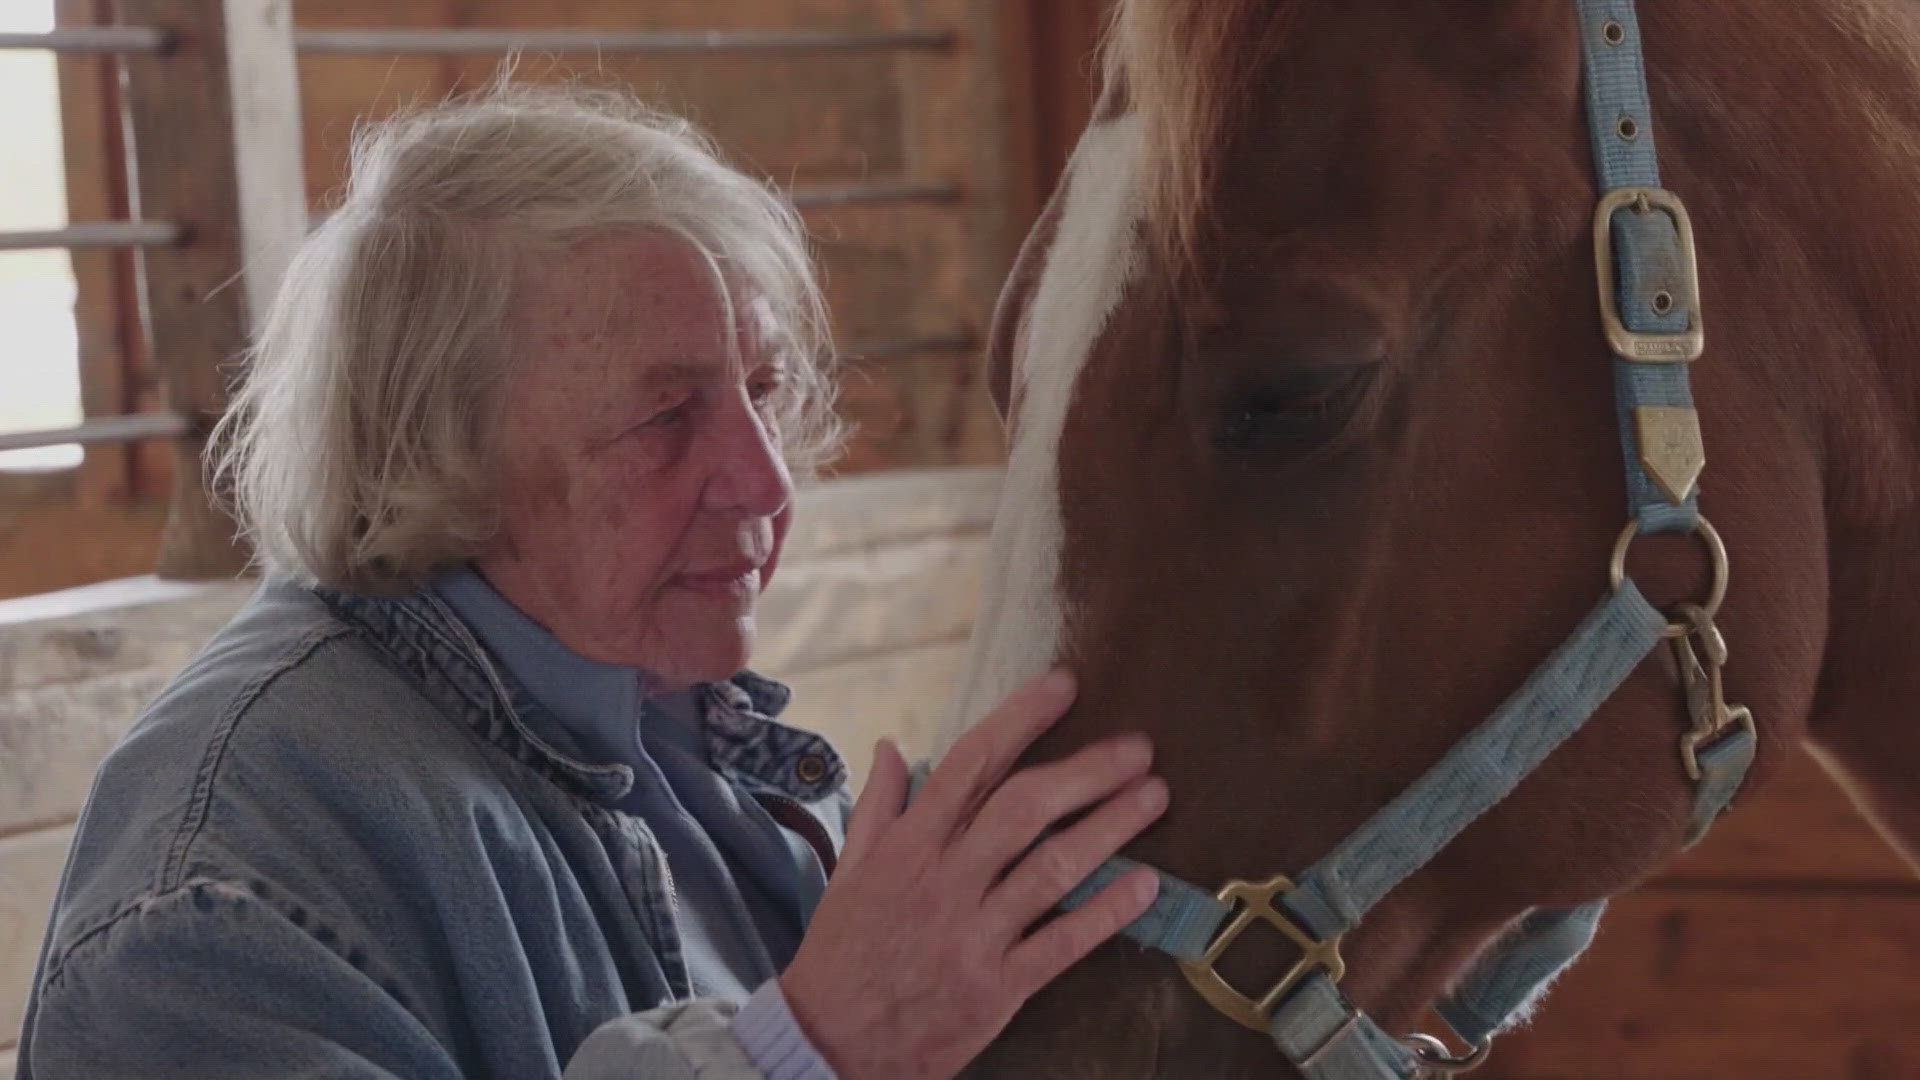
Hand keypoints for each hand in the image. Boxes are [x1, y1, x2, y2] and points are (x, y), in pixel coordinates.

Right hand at [778, 669, 1166, 1079]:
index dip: (1020, 720)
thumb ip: (879, 808)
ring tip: (1155, 796)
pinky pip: (1062, 943)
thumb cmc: (841, 955)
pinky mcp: (996, 988)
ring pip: (1051, 869)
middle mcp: (943, 882)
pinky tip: (1146, 884)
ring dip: (1110, 828)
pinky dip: (1107, 913)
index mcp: (908, 848)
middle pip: (1024, 809)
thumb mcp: (847, 873)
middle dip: (1086, 771)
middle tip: (1138, 746)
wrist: (827, 1045)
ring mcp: (973, 935)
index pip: (970, 765)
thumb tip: (890, 746)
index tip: (1063, 685)